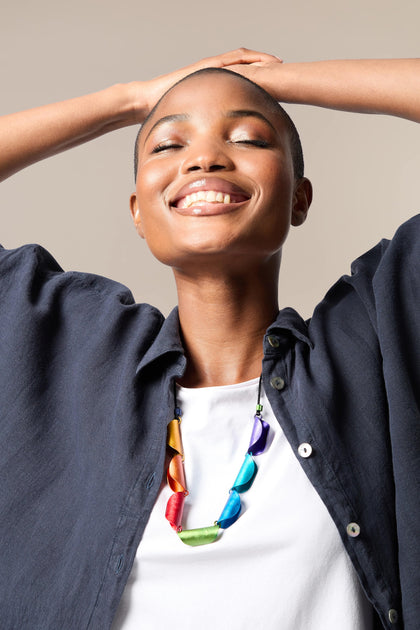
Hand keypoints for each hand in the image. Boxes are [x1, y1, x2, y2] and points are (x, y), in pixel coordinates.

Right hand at [132, 48, 281, 121]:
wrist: (147, 100)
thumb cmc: (167, 111)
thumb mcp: (195, 117)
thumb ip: (207, 122)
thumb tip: (218, 143)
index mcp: (214, 82)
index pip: (242, 73)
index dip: (260, 73)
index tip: (277, 79)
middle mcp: (214, 72)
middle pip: (246, 62)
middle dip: (265, 64)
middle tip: (283, 67)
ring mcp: (210, 67)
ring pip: (241, 57)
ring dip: (260, 59)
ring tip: (277, 63)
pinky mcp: (205, 67)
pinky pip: (230, 60)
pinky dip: (246, 60)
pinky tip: (260, 63)